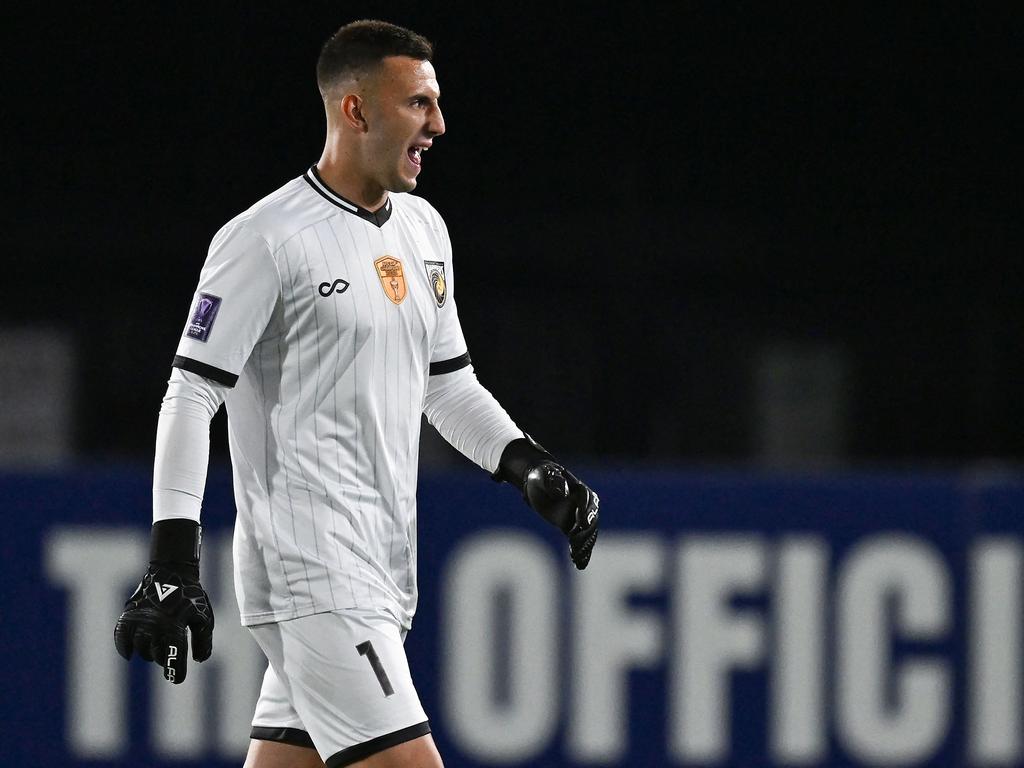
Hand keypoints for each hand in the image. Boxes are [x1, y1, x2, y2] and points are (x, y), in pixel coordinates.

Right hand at [114, 565, 213, 683]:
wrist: (172, 571)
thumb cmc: (191, 597)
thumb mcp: (203, 617)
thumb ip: (203, 640)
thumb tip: (199, 660)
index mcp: (175, 627)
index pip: (172, 657)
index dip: (175, 671)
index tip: (175, 678)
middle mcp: (155, 625)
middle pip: (156, 654)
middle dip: (163, 659)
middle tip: (168, 656)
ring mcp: (140, 620)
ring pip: (140, 648)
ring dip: (148, 652)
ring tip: (156, 648)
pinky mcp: (129, 614)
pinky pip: (121, 636)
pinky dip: (123, 647)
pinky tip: (129, 653)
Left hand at [524, 462, 599, 569]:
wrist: (538, 484)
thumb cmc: (542, 477)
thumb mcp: (544, 475)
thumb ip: (553, 482)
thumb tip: (562, 492)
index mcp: (581, 490)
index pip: (587, 502)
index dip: (586, 513)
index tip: (582, 525)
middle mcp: (586, 505)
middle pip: (590, 520)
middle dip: (584, 534)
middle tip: (574, 544)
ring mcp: (581, 518)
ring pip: (588, 534)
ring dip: (584, 547)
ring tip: (576, 559)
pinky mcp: (573, 528)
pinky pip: (581, 541)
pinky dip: (582, 553)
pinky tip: (579, 565)